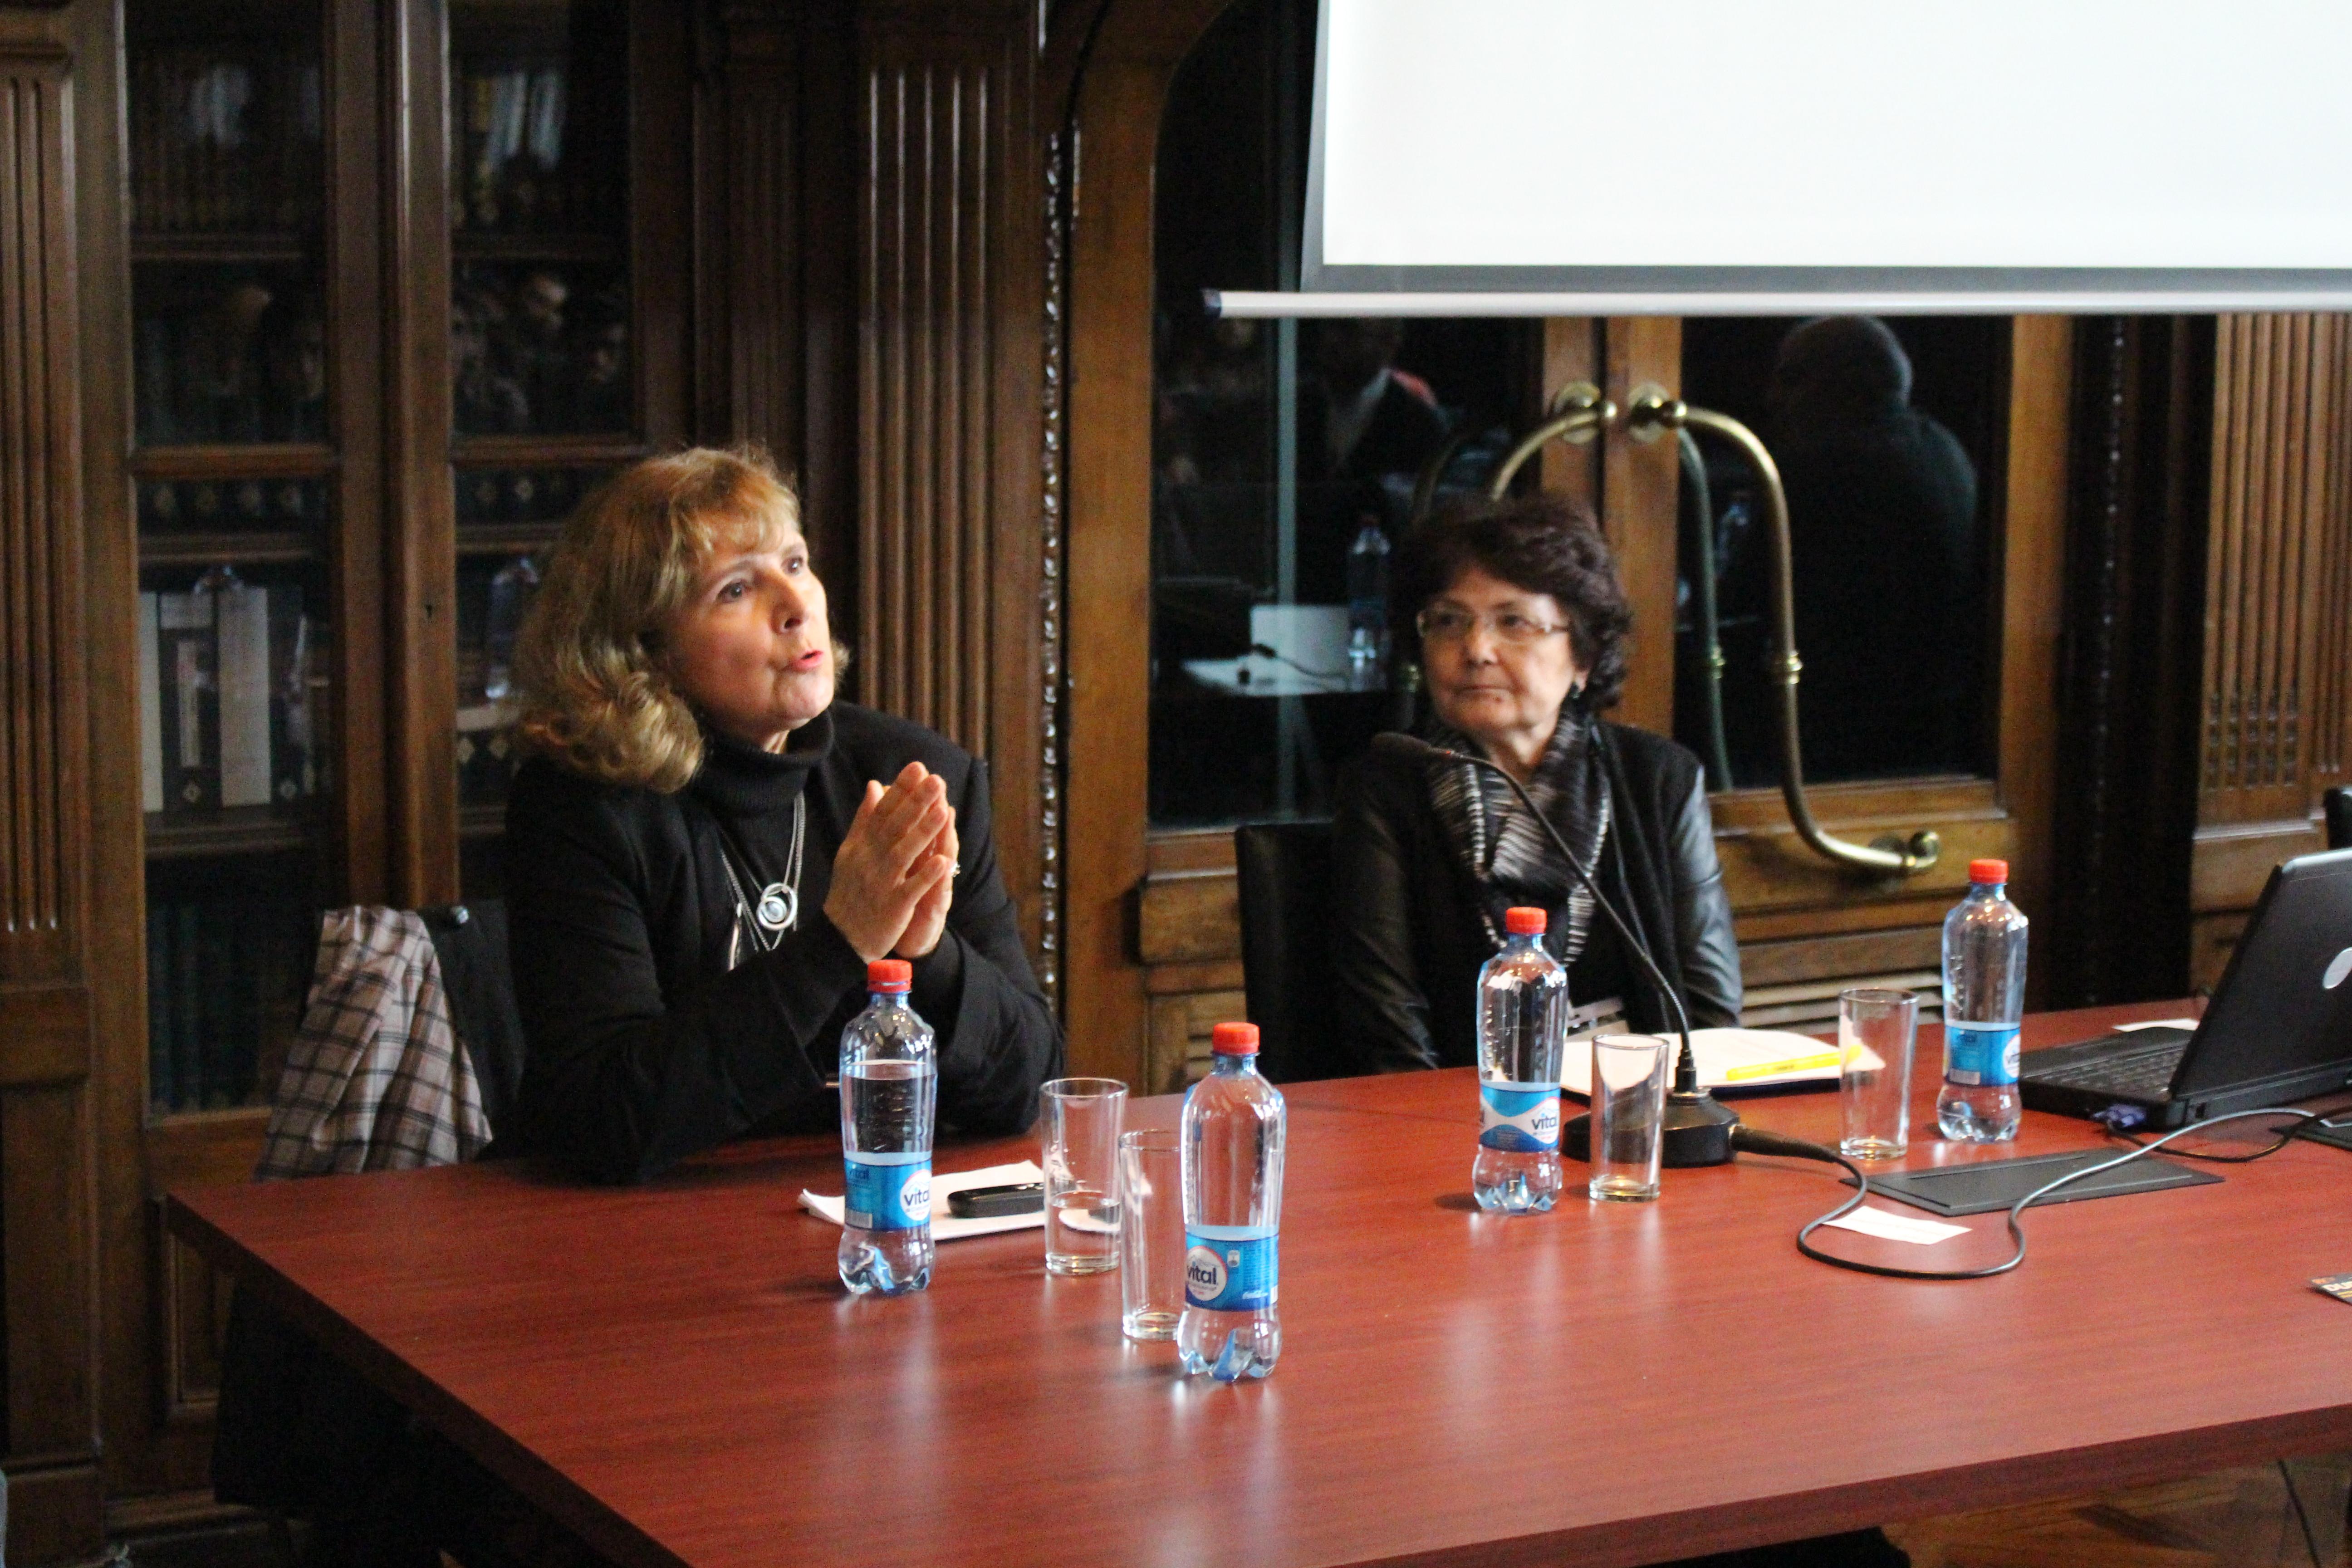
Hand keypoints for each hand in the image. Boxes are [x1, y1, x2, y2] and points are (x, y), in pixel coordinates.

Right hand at [823, 762, 955, 962]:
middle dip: (916, 802)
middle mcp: (870, 860)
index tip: (918, 767)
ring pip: (904, 854)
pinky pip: (911, 889)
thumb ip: (865, 818)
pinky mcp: (893, 907)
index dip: (901, 789)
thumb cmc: (850, 890)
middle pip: (895, 827)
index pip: (883, 811)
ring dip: (923, 832)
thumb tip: (875, 784)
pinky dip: (926, 876)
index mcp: (863, 845)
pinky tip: (943, 861)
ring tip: (943, 810)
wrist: (840, 937)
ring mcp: (882, 883)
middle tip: (936, 779)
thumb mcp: (851, 851)